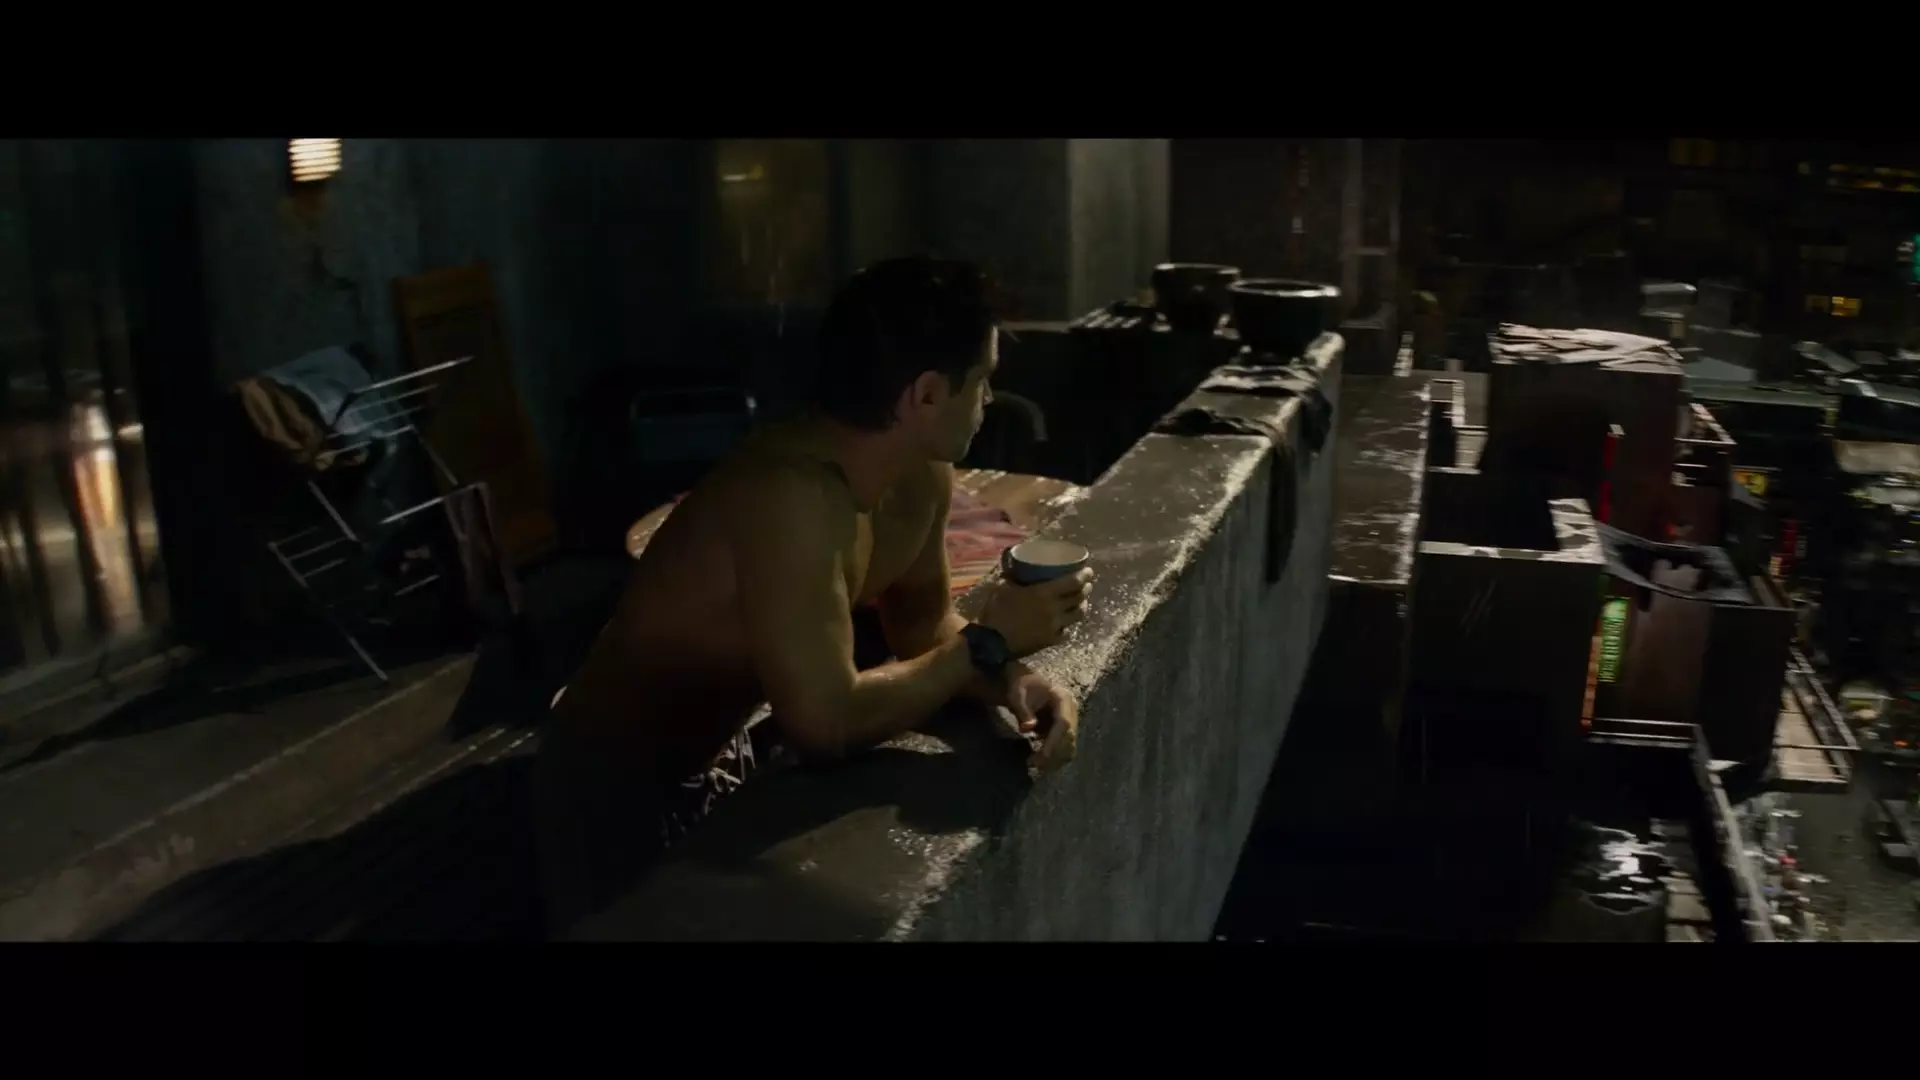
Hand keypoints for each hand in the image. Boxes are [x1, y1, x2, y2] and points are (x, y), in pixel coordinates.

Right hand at [977, 567, 1093, 656]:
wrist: (991, 642)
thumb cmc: (995, 611)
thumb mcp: (1002, 587)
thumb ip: (1012, 576)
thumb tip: (1015, 564)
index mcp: (1044, 593)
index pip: (1073, 582)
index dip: (1084, 576)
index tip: (1089, 571)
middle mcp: (1054, 609)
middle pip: (1079, 598)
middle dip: (1086, 589)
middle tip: (1086, 584)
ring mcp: (1054, 627)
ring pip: (1077, 616)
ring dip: (1082, 606)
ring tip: (1080, 602)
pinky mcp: (1050, 641)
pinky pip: (1066, 632)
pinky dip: (1068, 626)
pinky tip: (1066, 623)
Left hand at [1004, 664, 1078, 772]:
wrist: (1027, 683)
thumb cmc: (1022, 686)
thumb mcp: (1017, 693)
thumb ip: (1022, 710)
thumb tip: (1028, 728)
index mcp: (1063, 699)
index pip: (1064, 724)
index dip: (1055, 741)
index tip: (1043, 755)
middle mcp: (1071, 711)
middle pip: (1069, 738)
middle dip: (1053, 753)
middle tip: (1032, 763)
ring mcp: (1071, 722)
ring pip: (1069, 746)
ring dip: (1054, 758)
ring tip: (1033, 763)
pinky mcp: (1066, 731)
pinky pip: (1065, 748)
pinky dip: (1054, 757)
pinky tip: (1039, 761)